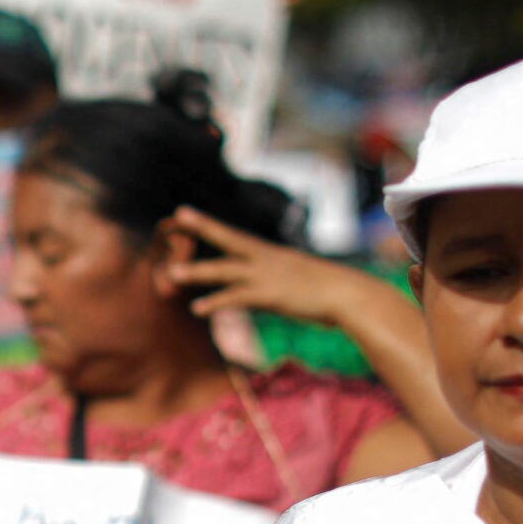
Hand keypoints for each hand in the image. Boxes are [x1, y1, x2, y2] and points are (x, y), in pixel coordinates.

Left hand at [161, 207, 363, 324]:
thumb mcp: (302, 279)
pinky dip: (216, 302)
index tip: (190, 215)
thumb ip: (283, 280)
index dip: (212, 227)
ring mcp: (267, 275)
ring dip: (197, 271)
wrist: (350, 296)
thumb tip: (276, 289)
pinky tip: (197, 308)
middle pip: (229, 238)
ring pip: (225, 270)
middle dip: (203, 226)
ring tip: (171, 273)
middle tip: (179, 215)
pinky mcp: (271, 295)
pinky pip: (237, 298)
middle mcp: (267, 259)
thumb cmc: (331, 292)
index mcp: (272, 255)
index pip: (236, 237)